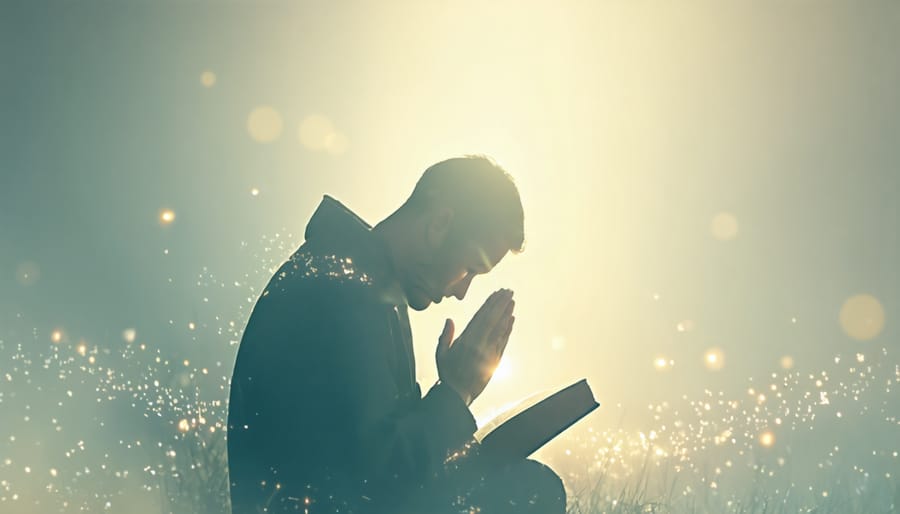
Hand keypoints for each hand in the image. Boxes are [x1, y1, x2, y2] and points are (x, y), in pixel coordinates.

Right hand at [435, 288, 515, 405]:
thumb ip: (445, 336)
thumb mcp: (441, 354)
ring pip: (500, 328)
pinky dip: (508, 329)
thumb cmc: (448, 374)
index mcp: (465, 340)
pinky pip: (504, 341)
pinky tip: (512, 319)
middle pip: (492, 319)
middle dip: (501, 304)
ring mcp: (488, 352)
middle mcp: (478, 344)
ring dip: (507, 313)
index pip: (480, 317)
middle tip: (508, 291)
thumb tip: (450, 320)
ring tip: (512, 301)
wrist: (458, 395)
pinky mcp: (495, 360)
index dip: (489, 304)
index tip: (495, 293)